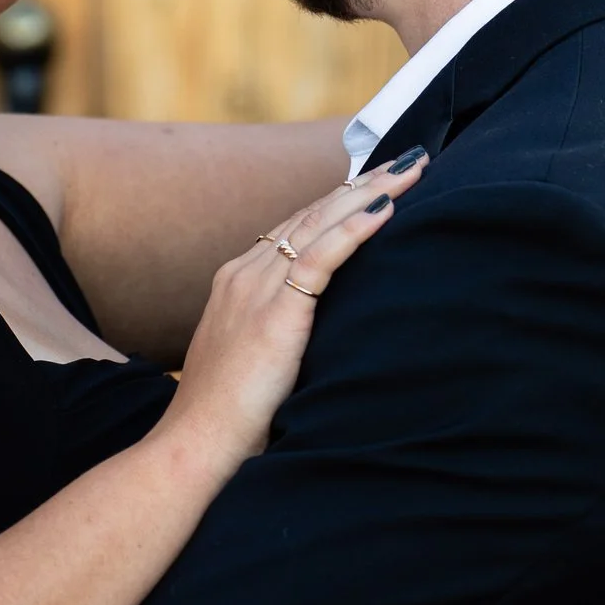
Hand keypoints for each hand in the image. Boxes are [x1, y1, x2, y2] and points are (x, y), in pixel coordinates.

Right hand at [158, 152, 430, 466]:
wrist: (194, 445)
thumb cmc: (227, 420)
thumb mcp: (255, 363)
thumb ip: (280, 338)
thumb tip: (317, 342)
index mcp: (237, 281)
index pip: (296, 226)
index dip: (339, 201)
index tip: (378, 182)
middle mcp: (243, 274)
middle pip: (312, 213)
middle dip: (363, 182)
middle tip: (407, 159)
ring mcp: (255, 289)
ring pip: (320, 223)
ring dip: (370, 191)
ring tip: (410, 169)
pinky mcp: (274, 313)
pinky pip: (320, 257)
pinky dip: (354, 229)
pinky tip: (385, 209)